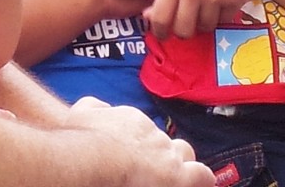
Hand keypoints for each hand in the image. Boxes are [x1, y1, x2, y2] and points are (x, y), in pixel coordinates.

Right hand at [66, 97, 213, 186]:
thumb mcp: (81, 113)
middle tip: (156, 168)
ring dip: (183, 164)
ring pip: (186, 154)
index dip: (142, 145)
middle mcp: (155, 134)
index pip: (145, 130)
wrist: (99, 156)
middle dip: (166, 152)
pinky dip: (201, 179)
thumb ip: (94, 106)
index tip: (134, 155)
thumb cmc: (86, 139)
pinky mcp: (180, 176)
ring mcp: (169, 154)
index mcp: (134, 120)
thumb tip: (101, 107)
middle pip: (167, 140)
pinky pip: (203, 175)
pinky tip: (197, 183)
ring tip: (176, 177)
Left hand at [145, 0, 258, 38]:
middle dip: (184, 32)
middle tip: (186, 26)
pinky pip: (223, 20)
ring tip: (205, 8)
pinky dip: (221, 15)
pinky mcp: (232, 0)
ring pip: (205, 27)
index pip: (160, 17)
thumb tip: (147, 16)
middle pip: (183, 30)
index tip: (162, 35)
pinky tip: (221, 0)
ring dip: (204, 22)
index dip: (159, 31)